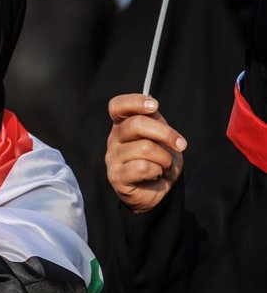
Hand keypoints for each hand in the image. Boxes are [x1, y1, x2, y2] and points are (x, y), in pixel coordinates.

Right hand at [105, 94, 185, 212]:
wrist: (158, 191)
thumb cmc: (159, 161)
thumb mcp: (162, 138)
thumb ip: (156, 123)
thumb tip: (153, 110)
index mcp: (123, 125)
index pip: (117, 106)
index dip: (134, 102)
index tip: (154, 106)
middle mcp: (114, 139)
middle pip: (135, 124)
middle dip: (165, 133)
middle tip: (180, 144)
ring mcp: (112, 158)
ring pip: (144, 148)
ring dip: (164, 158)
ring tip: (164, 165)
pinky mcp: (116, 176)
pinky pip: (142, 167)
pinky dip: (157, 171)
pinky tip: (154, 175)